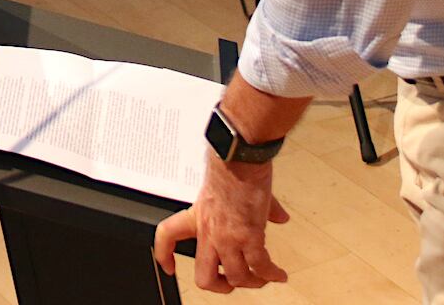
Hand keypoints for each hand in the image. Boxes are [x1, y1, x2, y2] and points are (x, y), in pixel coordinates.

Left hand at [154, 156, 289, 293]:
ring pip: (237, 277)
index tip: (168, 266)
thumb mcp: (227, 187)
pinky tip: (279, 274)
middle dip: (219, 287)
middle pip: (205, 276)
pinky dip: (271, 274)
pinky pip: (260, 267)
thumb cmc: (232, 164)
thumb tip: (276, 215)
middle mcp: (209, 232)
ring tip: (261, 279)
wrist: (239, 156)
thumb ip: (249, 206)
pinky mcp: (250, 236)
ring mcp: (229, 238)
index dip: (164, 254)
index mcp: (197, 216)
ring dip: (252, 283)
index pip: (167, 236)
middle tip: (230, 284)